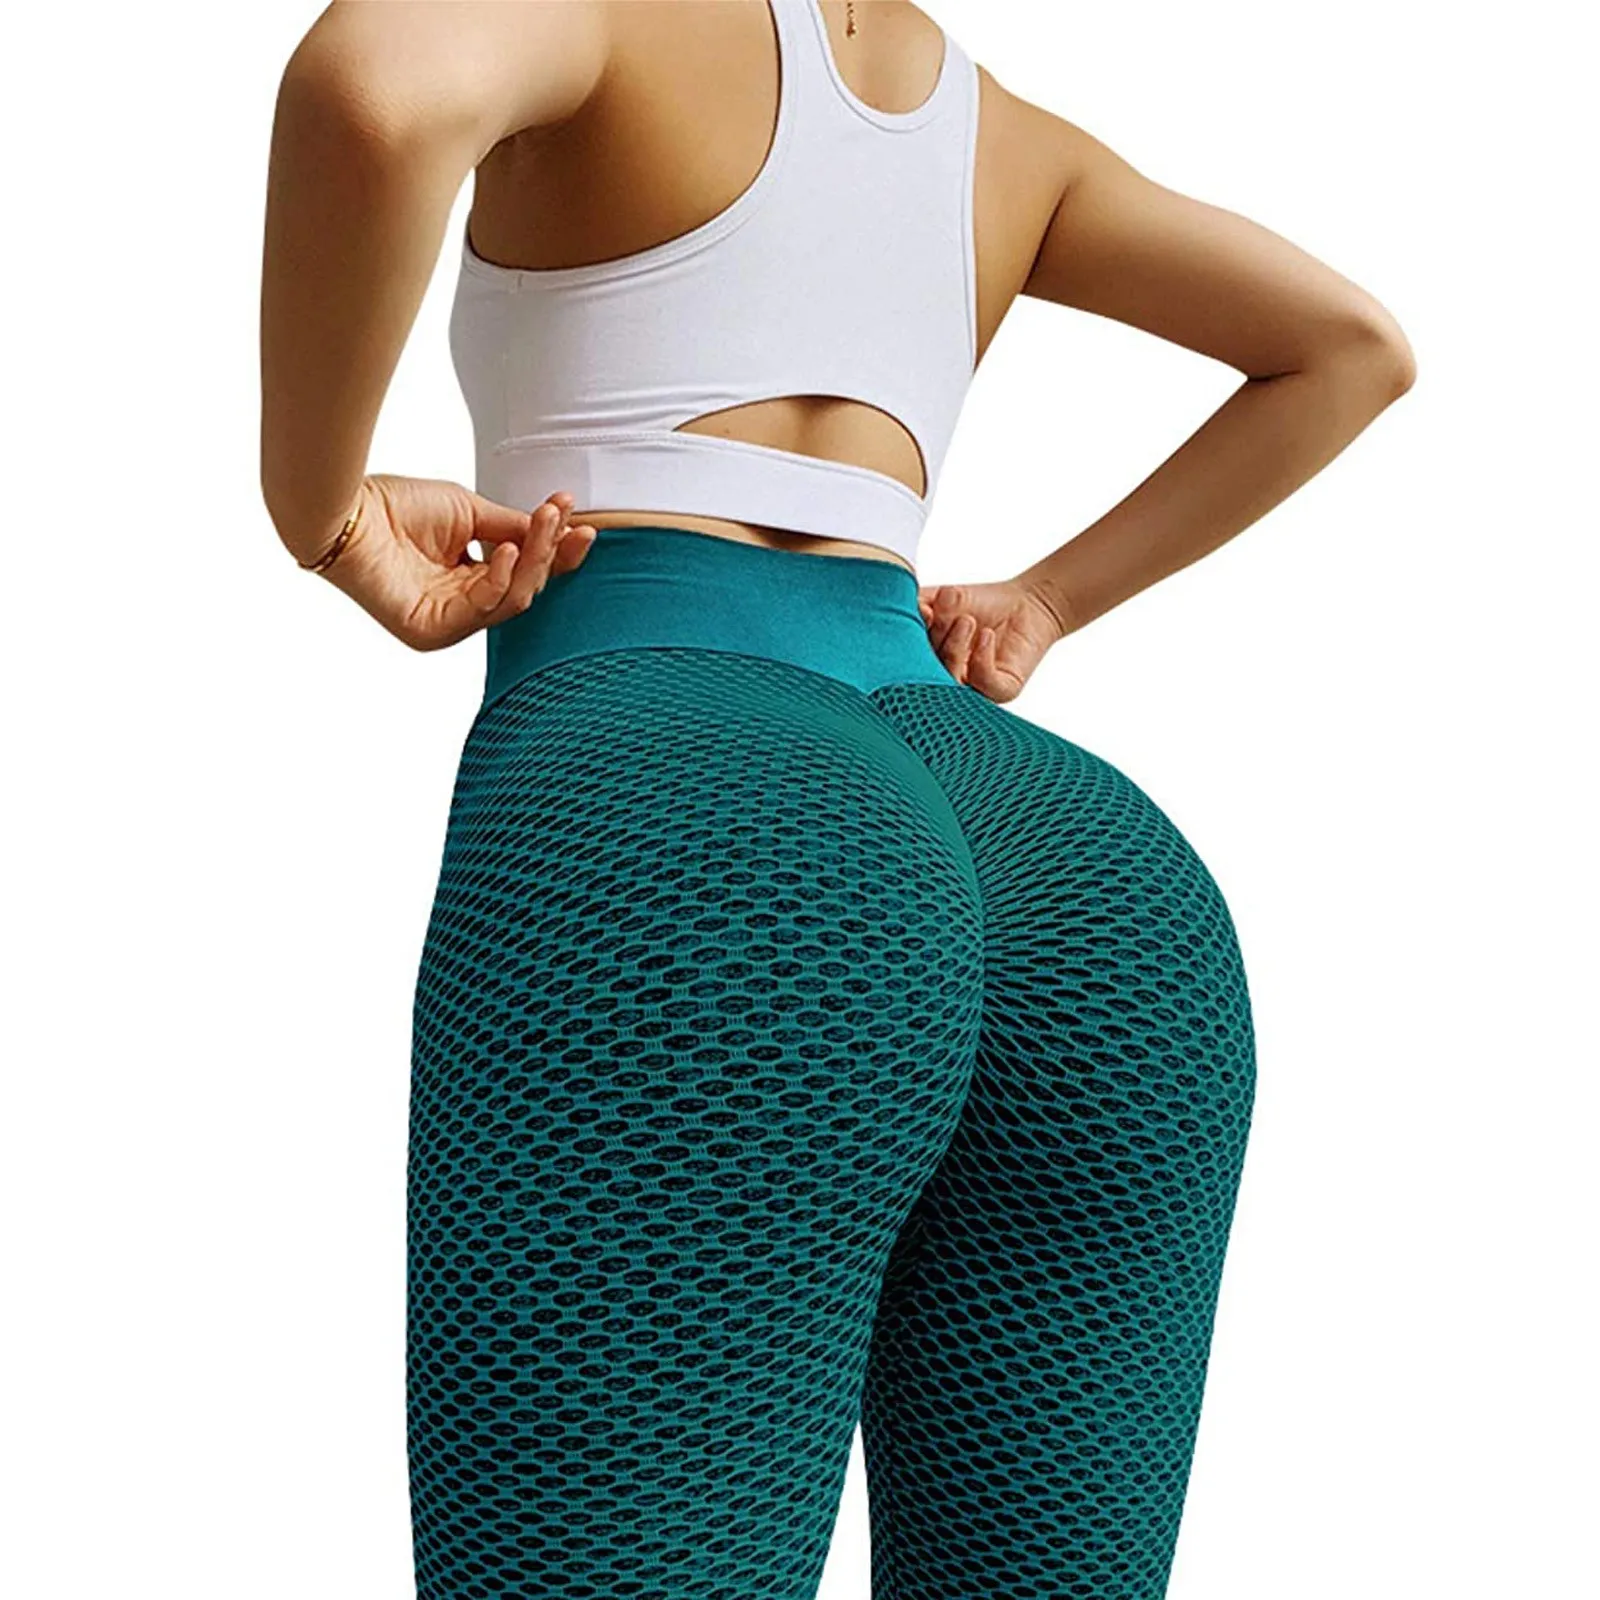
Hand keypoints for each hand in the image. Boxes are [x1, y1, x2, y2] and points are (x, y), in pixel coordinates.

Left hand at [315, 474, 596, 649]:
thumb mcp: (469, 512)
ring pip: (510, 601)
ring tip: (544, 520)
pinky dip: (500, 579)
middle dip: (550, 553)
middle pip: (523, 589)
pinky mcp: (430, 632)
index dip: (555, 552)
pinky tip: (509, 550)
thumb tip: (552, 528)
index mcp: (467, 580)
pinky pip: (481, 610)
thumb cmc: (395, 506)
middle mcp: (459, 606)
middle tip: (564, 518)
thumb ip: (510, 528)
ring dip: (533, 559)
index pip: (523, 573)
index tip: (582, 526)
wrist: (348, 511)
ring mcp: (446, 623)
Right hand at [917, 575, 1070, 702]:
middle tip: (940, 614)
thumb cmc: (983, 604)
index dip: (909, 642)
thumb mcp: (941, 597)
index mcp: (928, 661)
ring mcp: (973, 688)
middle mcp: (947, 678)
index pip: (909, 661)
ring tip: (967, 620)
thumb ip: (920, 603)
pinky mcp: (1001, 690)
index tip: (921, 612)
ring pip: (951, 681)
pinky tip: (986, 635)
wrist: (1026, 602)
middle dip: (934, 640)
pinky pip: (984, 683)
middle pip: (927, 672)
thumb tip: (916, 614)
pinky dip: (981, 659)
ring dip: (954, 649)